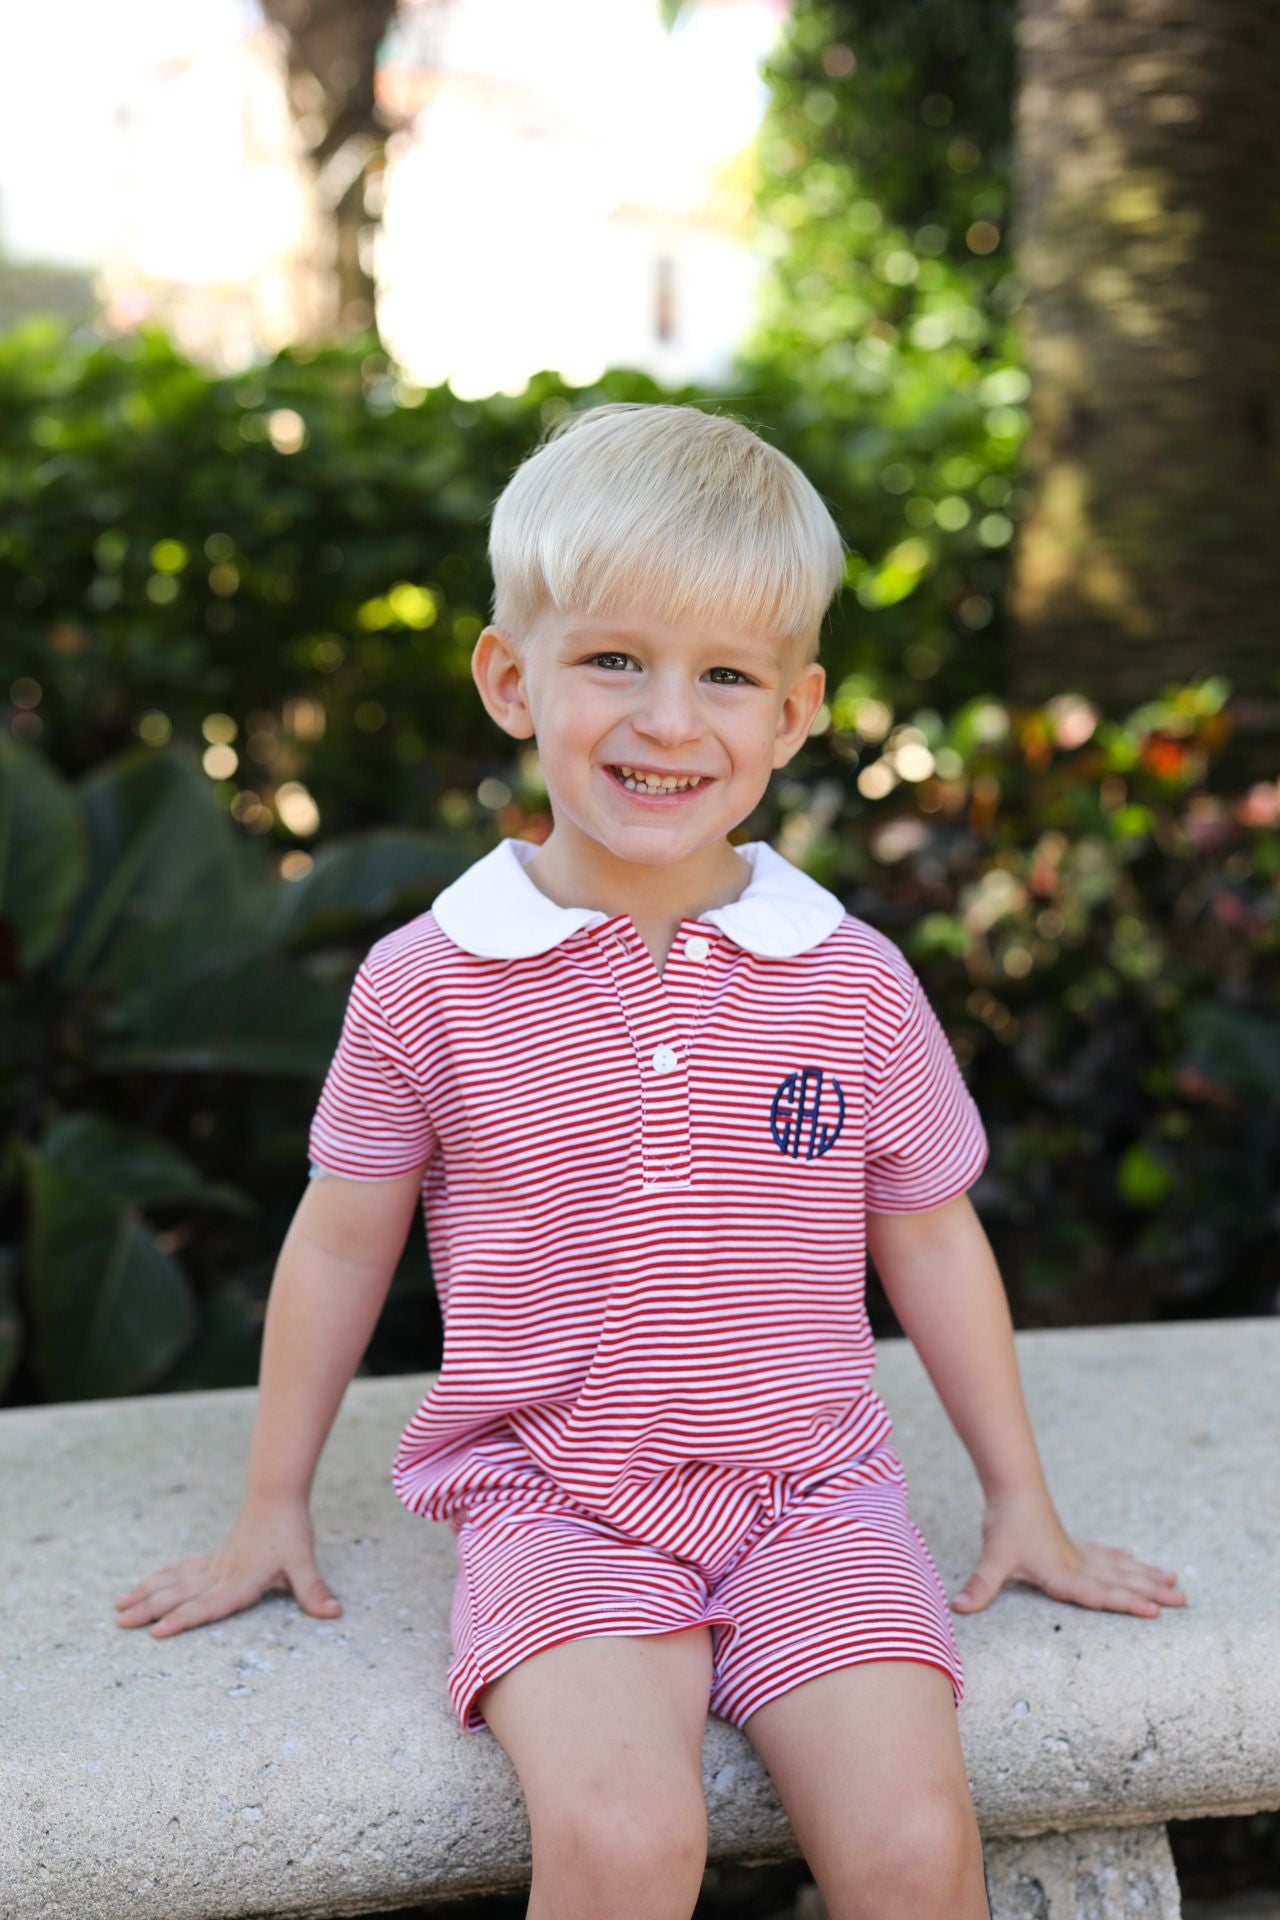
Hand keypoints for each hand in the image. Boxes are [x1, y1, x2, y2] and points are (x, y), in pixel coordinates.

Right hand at [114, 1493, 343, 1636]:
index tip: (156, 1632)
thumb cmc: (290, 1528)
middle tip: (120, 1623)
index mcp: (240, 1580)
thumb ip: (313, 1590)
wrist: (277, 1493)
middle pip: (180, 1595)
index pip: (208, 1606)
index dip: (183, 1620)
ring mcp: (215, 1564)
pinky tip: (146, 1584)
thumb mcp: (304, 1562)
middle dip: (150, 1610)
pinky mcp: (215, 1557)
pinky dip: (162, 1578)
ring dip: (147, 1594)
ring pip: (174, 1581)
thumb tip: (334, 1612)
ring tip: (120, 1606)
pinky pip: (182, 1569)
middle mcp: (221, 1574)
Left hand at [950, 1486, 1187, 1618]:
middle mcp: (1076, 1564)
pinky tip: (1131, 1557)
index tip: (1156, 1611)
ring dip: (1145, 1574)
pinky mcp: (1068, 1541)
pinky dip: (1118, 1558)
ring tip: (1173, 1580)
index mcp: (1063, 1574)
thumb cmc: (1006, 1523)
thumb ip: (981, 1585)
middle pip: (1121, 1580)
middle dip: (1151, 1592)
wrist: (1012, 1485)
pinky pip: (1102, 1553)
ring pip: (1118, 1566)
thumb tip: (959, 1608)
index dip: (1128, 1604)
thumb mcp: (994, 1557)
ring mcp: (1075, 1552)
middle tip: (1184, 1599)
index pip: (1101, 1595)